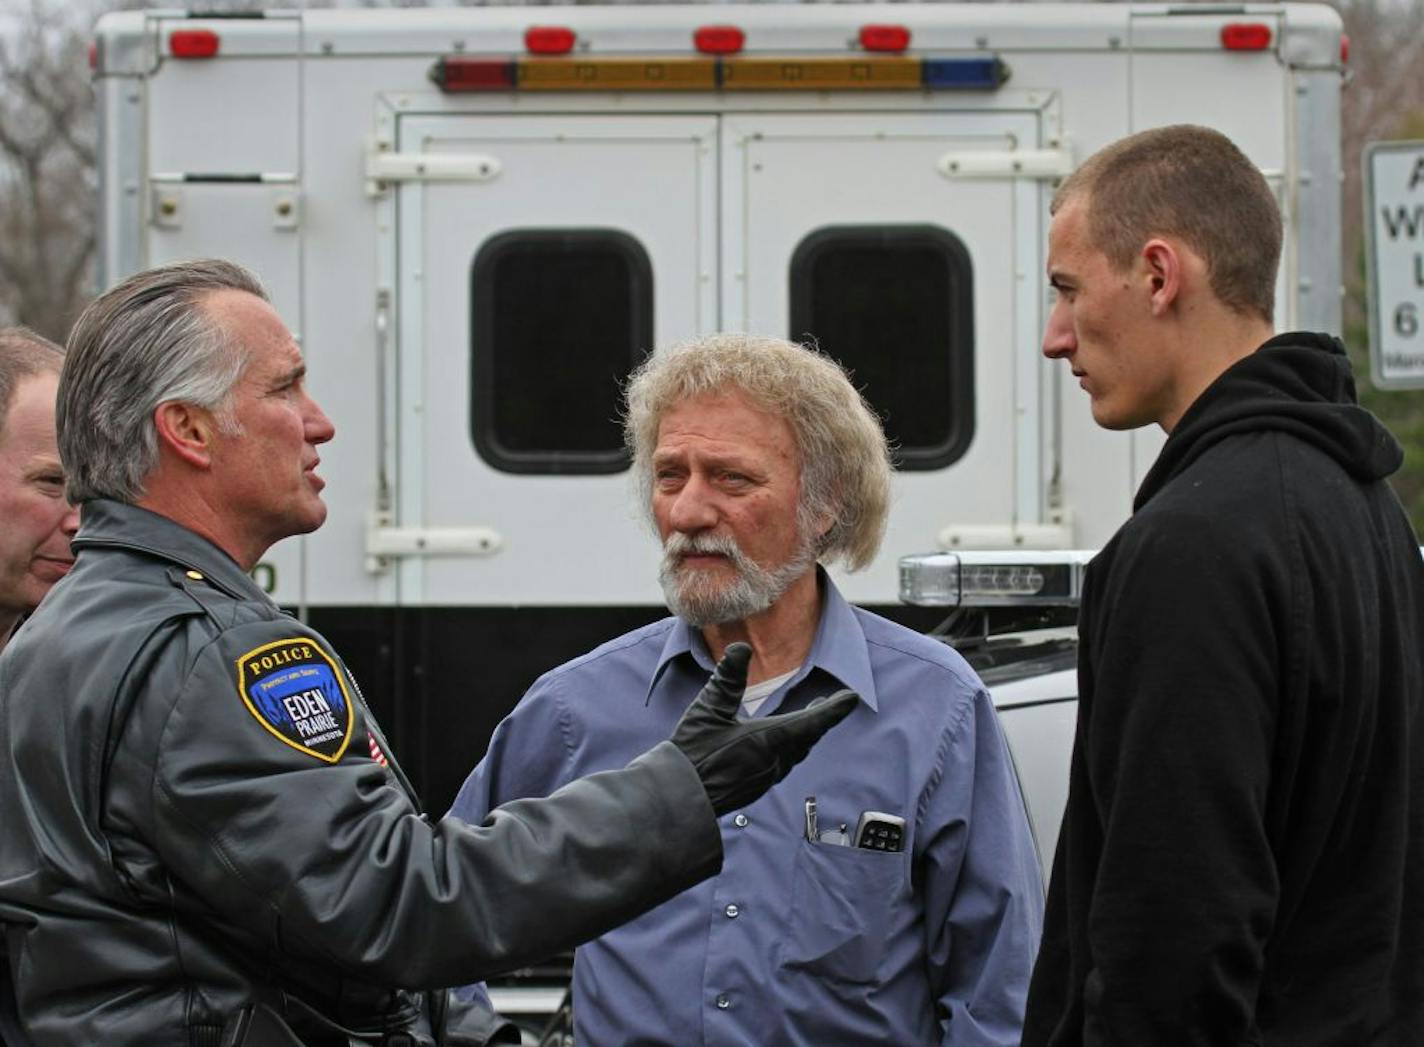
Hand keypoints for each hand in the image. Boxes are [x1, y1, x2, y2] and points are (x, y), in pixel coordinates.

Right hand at [671, 643, 857, 815]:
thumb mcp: (709, 709)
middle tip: (832, 705)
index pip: (813, 722)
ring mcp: (764, 777)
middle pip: (807, 738)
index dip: (834, 709)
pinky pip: (781, 765)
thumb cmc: (692, 755)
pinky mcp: (754, 787)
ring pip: (794, 753)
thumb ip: (728, 678)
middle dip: (821, 720)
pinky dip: (788, 749)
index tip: (851, 698)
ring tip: (808, 722)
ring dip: (805, 735)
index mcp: (770, 740)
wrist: (678, 799)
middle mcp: (774, 761)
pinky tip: (776, 746)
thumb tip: (741, 648)